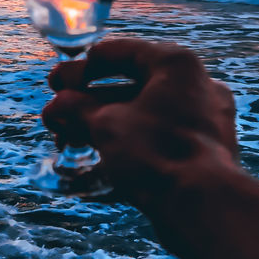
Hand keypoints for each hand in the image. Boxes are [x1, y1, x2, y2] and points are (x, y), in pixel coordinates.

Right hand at [42, 38, 236, 208]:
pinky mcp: (201, 153)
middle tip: (56, 108)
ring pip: (142, 116)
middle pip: (130, 86)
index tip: (59, 80)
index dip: (84, 67)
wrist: (202, 206)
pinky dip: (124, 143)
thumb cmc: (156, 152)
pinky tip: (89, 159)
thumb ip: (78, 109)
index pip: (122, 52)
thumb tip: (58, 105)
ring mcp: (202, 121)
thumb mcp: (106, 125)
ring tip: (62, 137)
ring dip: (100, 124)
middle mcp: (196, 86)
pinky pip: (156, 138)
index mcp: (177, 65)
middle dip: (86, 101)